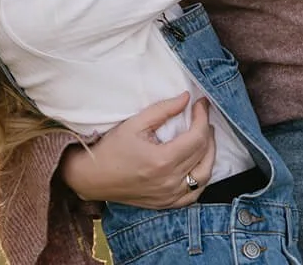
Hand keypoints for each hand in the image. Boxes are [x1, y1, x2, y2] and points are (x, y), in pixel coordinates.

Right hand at [61, 93, 215, 208]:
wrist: (92, 177)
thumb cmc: (112, 148)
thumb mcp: (135, 123)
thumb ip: (164, 109)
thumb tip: (187, 98)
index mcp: (162, 161)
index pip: (197, 137)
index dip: (203, 117)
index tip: (201, 103)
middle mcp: (169, 181)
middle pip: (203, 153)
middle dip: (207, 130)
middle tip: (202, 116)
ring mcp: (169, 196)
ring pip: (204, 175)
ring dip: (210, 154)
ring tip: (205, 137)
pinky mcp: (166, 204)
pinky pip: (194, 194)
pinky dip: (202, 178)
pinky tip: (199, 164)